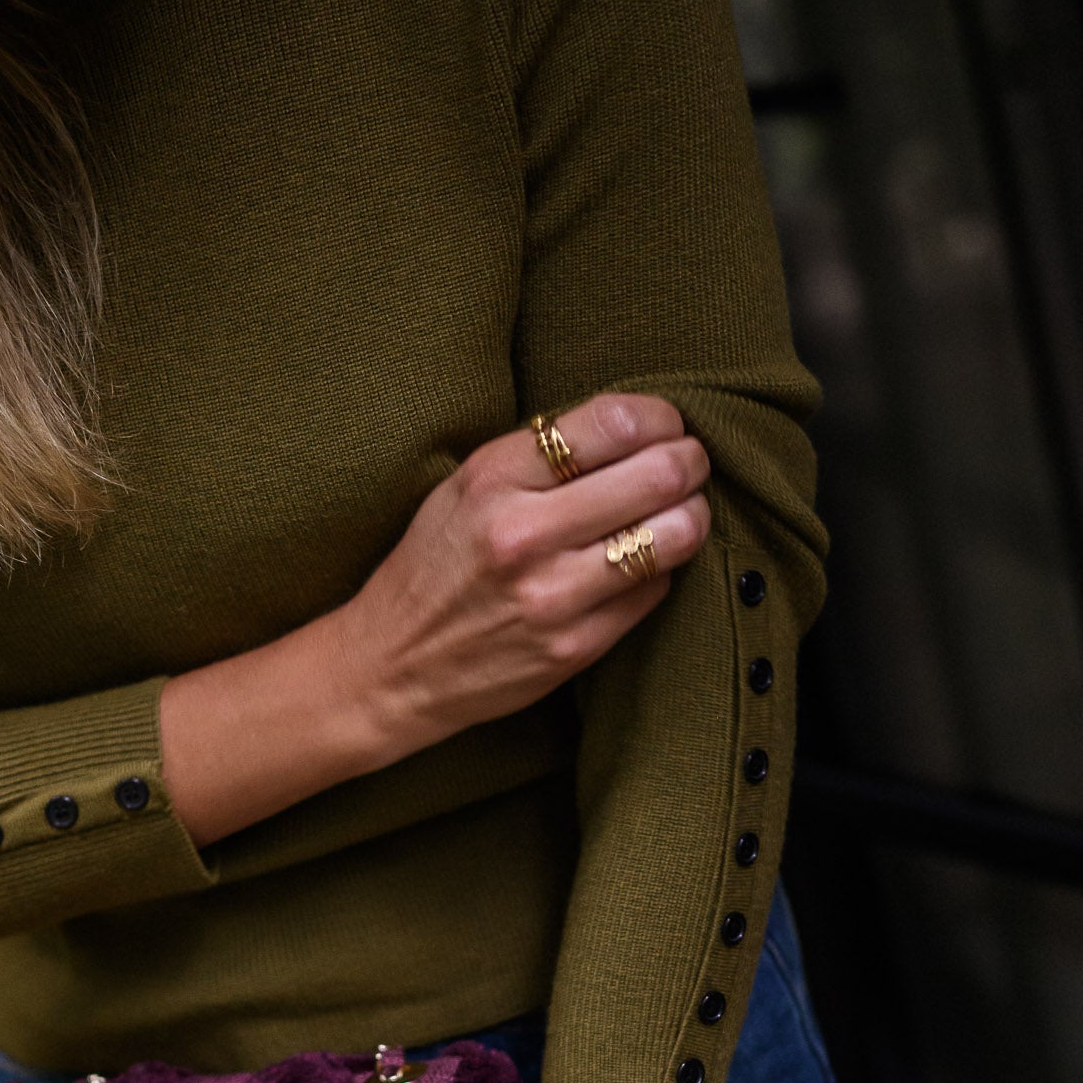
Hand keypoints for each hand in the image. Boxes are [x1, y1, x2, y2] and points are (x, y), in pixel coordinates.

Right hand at [160, 395, 710, 846]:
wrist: (390, 665)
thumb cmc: (434, 566)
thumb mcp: (464, 487)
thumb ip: (538, 455)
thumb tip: (637, 427)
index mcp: (493, 478)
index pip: (612, 423)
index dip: (660, 417)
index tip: (666, 425)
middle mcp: (522, 534)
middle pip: (657, 475)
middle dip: (689, 462)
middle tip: (690, 465)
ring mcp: (551, 596)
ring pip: (672, 537)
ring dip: (692, 517)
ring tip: (684, 512)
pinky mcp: (573, 647)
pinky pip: (653, 592)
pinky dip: (661, 571)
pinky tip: (642, 564)